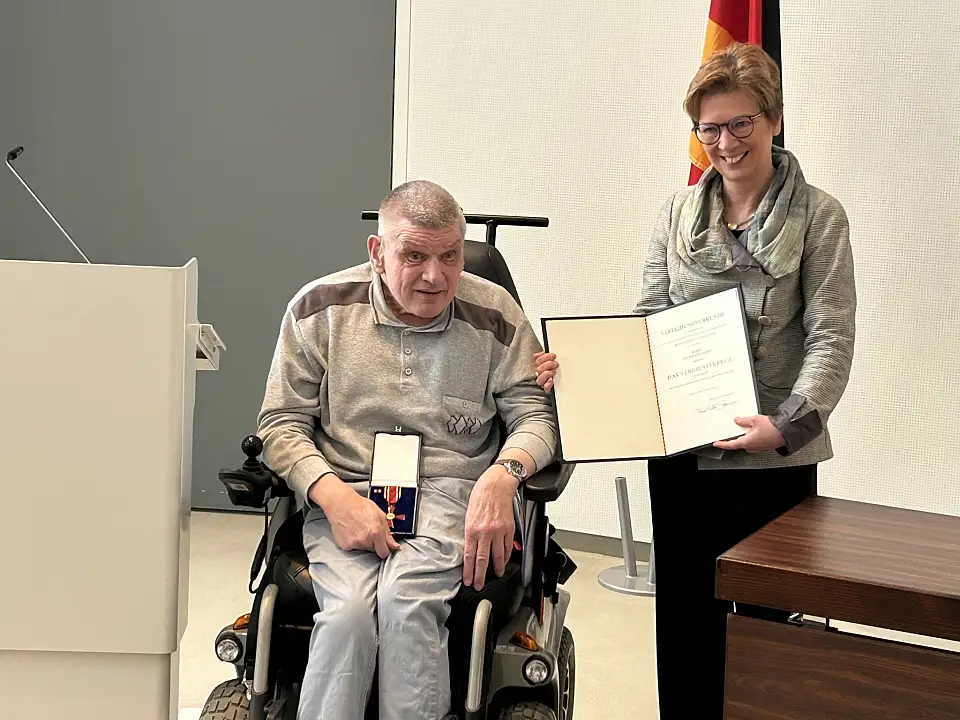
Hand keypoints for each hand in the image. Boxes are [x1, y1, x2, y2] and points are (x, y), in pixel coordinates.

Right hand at [310, 475, 399, 558]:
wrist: (340, 503)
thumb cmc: (358, 505)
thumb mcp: (379, 514)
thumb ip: (387, 532)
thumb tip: (394, 545)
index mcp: (376, 532)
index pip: (384, 553)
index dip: (386, 549)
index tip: (385, 547)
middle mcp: (365, 540)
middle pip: (374, 551)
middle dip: (374, 543)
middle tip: (369, 530)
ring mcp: (354, 544)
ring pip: (364, 549)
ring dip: (364, 542)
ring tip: (359, 528)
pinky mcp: (345, 545)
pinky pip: (353, 547)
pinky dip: (354, 541)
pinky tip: (352, 531)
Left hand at [463, 465, 517, 589]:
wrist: (496, 484)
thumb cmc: (480, 496)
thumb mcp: (469, 515)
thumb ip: (471, 532)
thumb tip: (471, 547)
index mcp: (472, 529)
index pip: (469, 556)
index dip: (469, 571)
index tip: (468, 580)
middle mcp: (485, 532)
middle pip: (483, 560)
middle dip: (480, 575)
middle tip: (479, 585)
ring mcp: (498, 532)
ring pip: (498, 556)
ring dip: (497, 568)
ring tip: (496, 575)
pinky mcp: (509, 529)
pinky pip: (508, 547)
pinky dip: (507, 556)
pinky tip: (505, 560)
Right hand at [533, 351, 557, 392]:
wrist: (563, 383)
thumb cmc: (558, 371)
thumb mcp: (554, 360)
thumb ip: (549, 355)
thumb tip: (546, 350)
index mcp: (541, 365)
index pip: (537, 359)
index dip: (544, 356)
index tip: (553, 355)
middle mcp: (540, 373)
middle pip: (539, 368)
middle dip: (548, 364)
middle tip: (555, 363)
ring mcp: (543, 382)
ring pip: (539, 378)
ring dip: (547, 373)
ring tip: (554, 372)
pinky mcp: (547, 389)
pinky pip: (545, 387)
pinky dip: (548, 384)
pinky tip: (551, 380)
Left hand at [713, 415, 784, 453]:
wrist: (787, 432)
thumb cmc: (774, 429)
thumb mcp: (755, 420)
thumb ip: (744, 420)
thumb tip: (737, 420)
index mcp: (747, 442)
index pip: (730, 444)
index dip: (722, 444)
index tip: (716, 444)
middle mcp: (751, 447)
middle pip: (738, 442)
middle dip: (734, 435)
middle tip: (729, 429)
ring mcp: (757, 447)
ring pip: (745, 441)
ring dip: (743, 434)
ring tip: (743, 425)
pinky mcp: (762, 445)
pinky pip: (752, 441)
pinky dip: (750, 435)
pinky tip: (752, 428)